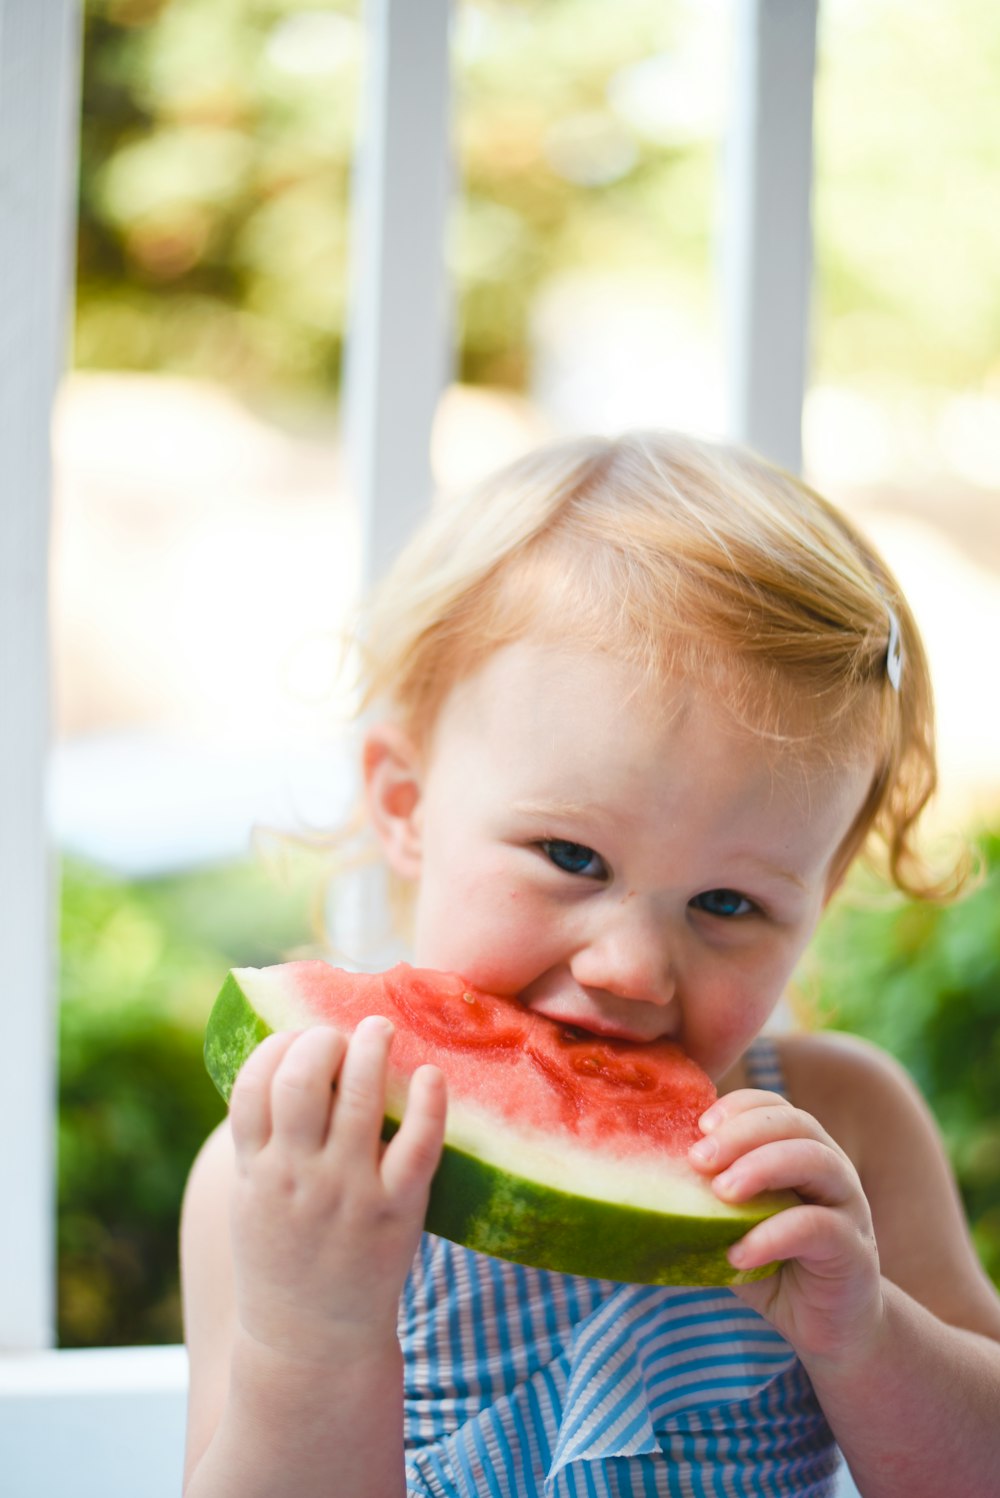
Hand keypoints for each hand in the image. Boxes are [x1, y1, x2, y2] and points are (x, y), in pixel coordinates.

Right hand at [227, 1017, 445, 1365]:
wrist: (310, 1340)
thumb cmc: (283, 1253)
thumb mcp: (252, 1196)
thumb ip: (262, 1137)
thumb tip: (286, 1059)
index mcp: (256, 1170)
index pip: (254, 1084)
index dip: (278, 1045)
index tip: (299, 1035)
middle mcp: (299, 1177)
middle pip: (304, 1079)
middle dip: (324, 1038)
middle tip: (343, 1032)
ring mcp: (349, 1193)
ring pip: (362, 1099)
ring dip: (373, 1049)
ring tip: (381, 1030)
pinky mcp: (397, 1211)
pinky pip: (418, 1143)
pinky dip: (428, 1101)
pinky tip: (430, 1075)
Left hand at [688, 1089, 885, 1366]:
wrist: (831, 1329)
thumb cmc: (775, 1266)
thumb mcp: (735, 1226)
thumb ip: (706, 1200)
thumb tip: (642, 1180)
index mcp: (801, 1152)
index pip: (774, 1107)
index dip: (738, 1108)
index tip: (699, 1127)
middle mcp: (831, 1169)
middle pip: (796, 1124)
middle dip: (743, 1133)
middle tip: (699, 1160)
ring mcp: (849, 1206)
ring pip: (815, 1161)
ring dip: (763, 1168)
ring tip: (721, 1193)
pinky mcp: (854, 1250)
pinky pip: (819, 1227)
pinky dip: (773, 1234)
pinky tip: (738, 1252)